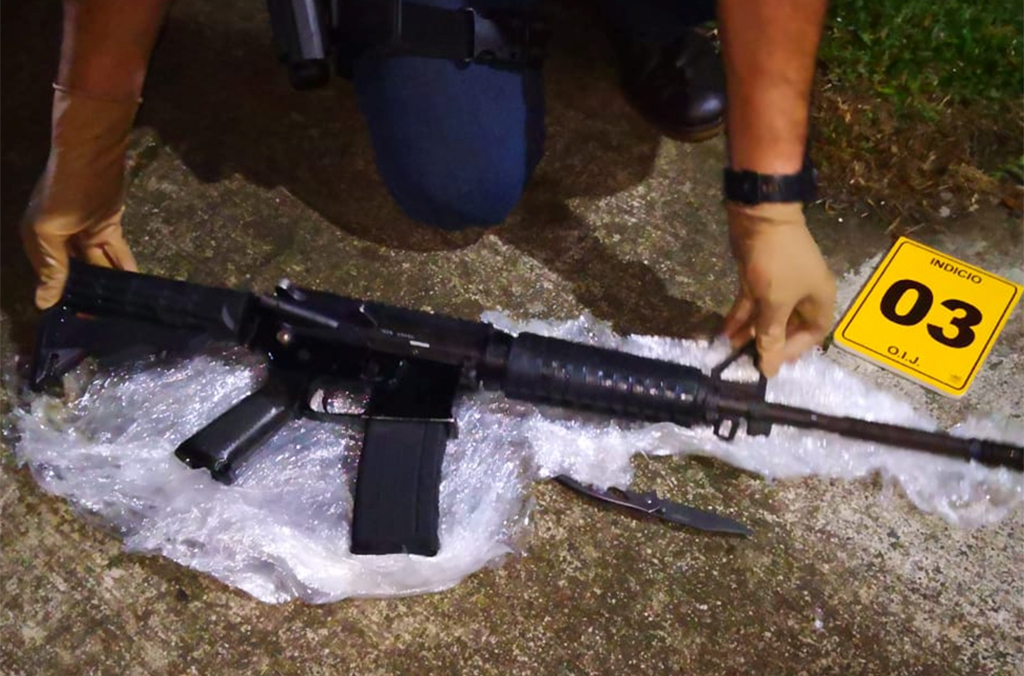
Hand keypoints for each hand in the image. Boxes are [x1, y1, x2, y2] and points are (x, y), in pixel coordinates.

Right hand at [21, 86, 138, 308]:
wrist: (93, 156)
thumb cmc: (65, 192)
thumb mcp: (50, 230)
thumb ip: (53, 265)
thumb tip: (43, 302)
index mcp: (38, 240)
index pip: (50, 277)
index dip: (63, 296)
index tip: (79, 321)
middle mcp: (59, 239)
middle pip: (75, 272)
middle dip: (88, 292)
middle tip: (104, 318)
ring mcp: (84, 232)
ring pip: (97, 264)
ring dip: (108, 282)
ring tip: (121, 306)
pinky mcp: (107, 226)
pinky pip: (115, 252)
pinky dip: (123, 266)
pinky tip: (132, 285)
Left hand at [722, 202, 834, 376]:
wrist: (759, 216)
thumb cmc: (777, 261)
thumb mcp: (775, 303)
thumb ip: (771, 337)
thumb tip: (770, 369)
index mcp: (819, 299)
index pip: (813, 334)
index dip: (794, 350)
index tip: (771, 362)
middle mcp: (803, 294)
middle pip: (788, 327)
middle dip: (768, 343)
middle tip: (745, 360)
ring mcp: (780, 285)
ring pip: (766, 316)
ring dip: (749, 332)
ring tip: (729, 350)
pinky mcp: (759, 278)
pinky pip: (752, 304)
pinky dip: (740, 317)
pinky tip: (724, 332)